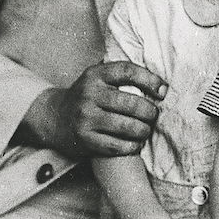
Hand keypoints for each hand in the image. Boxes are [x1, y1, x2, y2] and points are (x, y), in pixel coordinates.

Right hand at [43, 60, 166, 158]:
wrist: (55, 117)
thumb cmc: (87, 97)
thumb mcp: (97, 78)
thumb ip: (121, 76)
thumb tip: (161, 84)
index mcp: (95, 74)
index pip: (127, 71)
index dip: (150, 80)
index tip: (163, 90)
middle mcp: (89, 94)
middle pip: (131, 102)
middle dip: (150, 111)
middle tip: (154, 115)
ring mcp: (85, 117)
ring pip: (126, 126)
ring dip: (143, 130)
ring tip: (146, 130)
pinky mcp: (84, 139)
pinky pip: (116, 145)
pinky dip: (131, 146)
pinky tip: (135, 144)